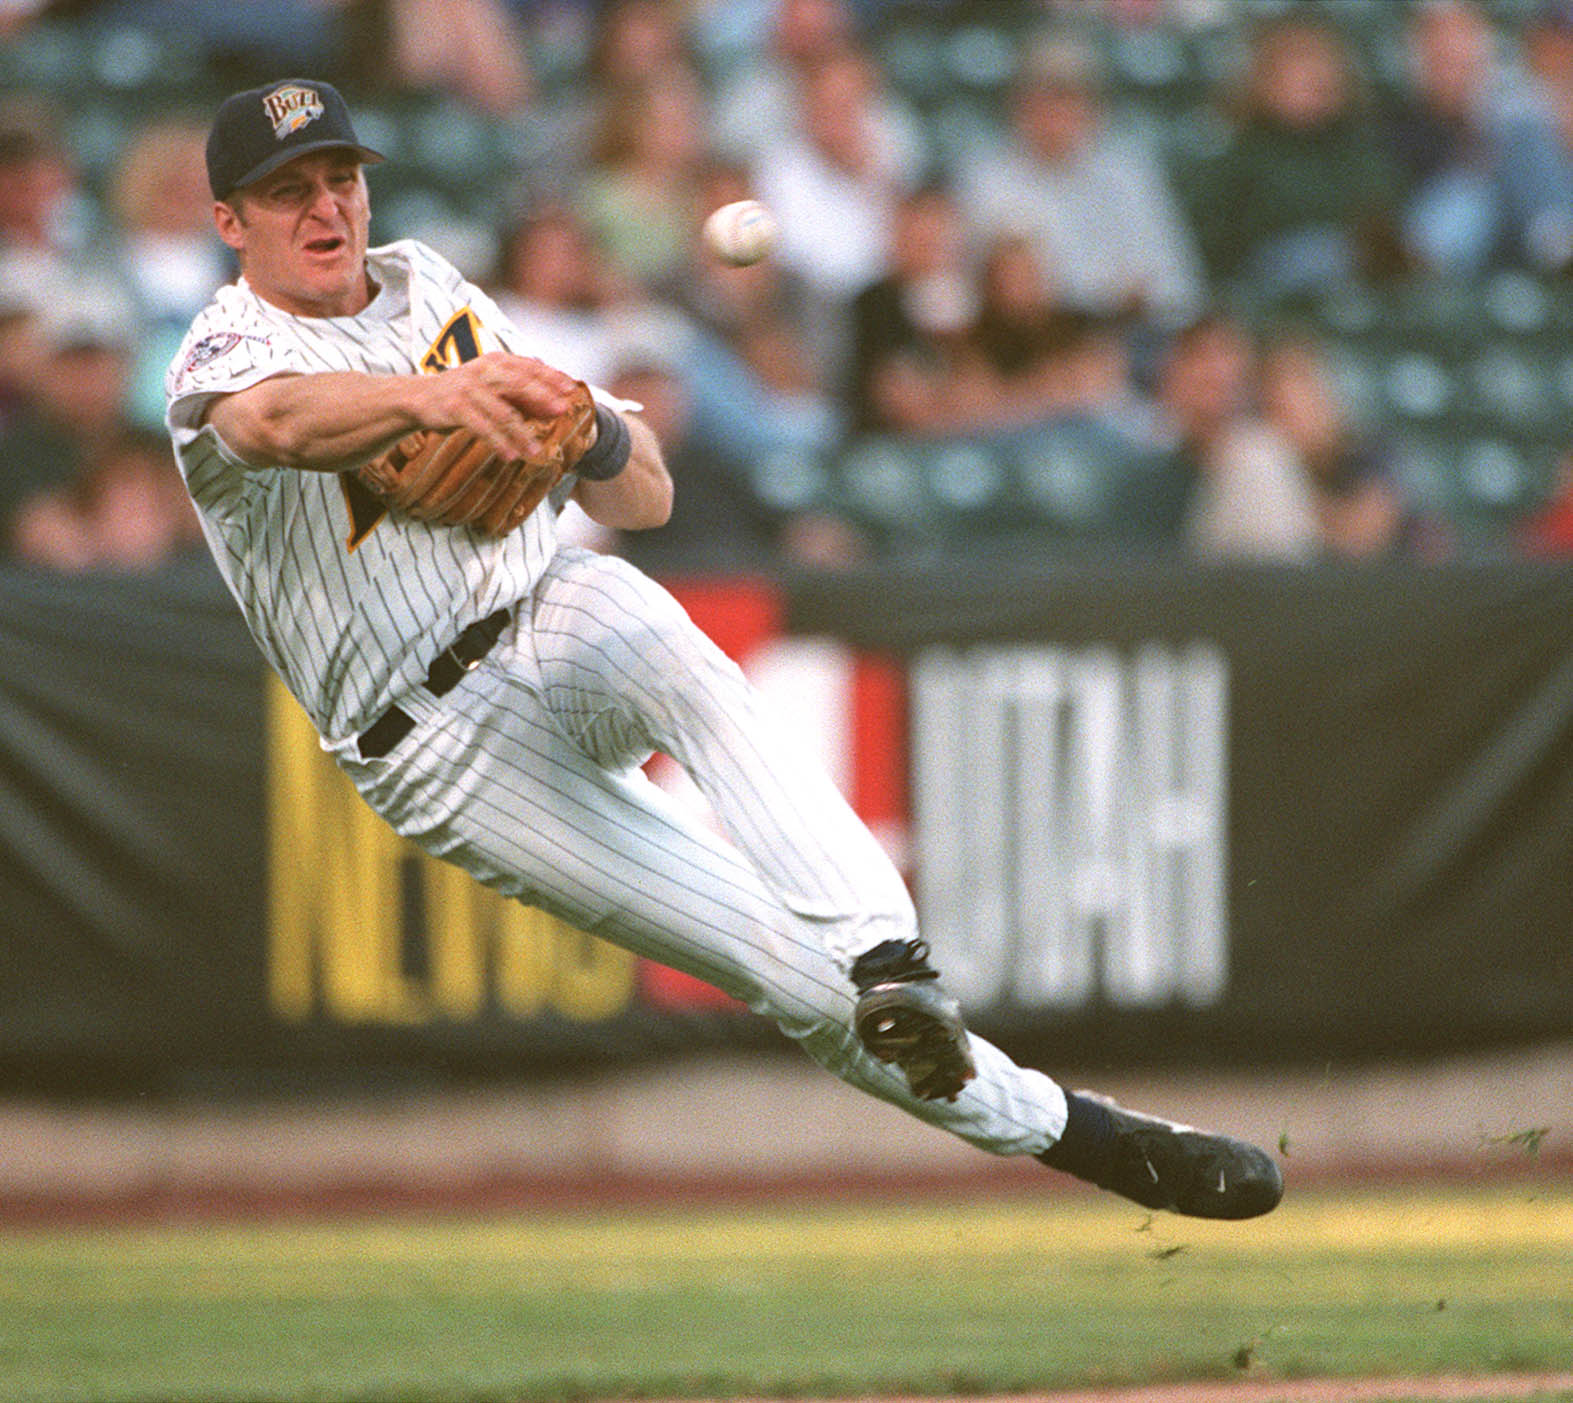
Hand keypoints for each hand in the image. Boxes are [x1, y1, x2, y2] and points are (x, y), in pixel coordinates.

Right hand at [414, 352, 581, 463]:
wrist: (420, 397)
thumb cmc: (465, 394)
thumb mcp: (497, 391)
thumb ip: (526, 397)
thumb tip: (558, 408)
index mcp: (497, 362)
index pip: (530, 367)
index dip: (552, 377)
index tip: (572, 390)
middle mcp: (484, 371)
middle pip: (519, 383)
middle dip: (543, 396)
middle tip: (563, 410)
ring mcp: (469, 389)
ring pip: (502, 412)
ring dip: (522, 433)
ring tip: (537, 452)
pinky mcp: (455, 407)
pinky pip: (481, 427)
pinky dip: (497, 442)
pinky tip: (511, 456)